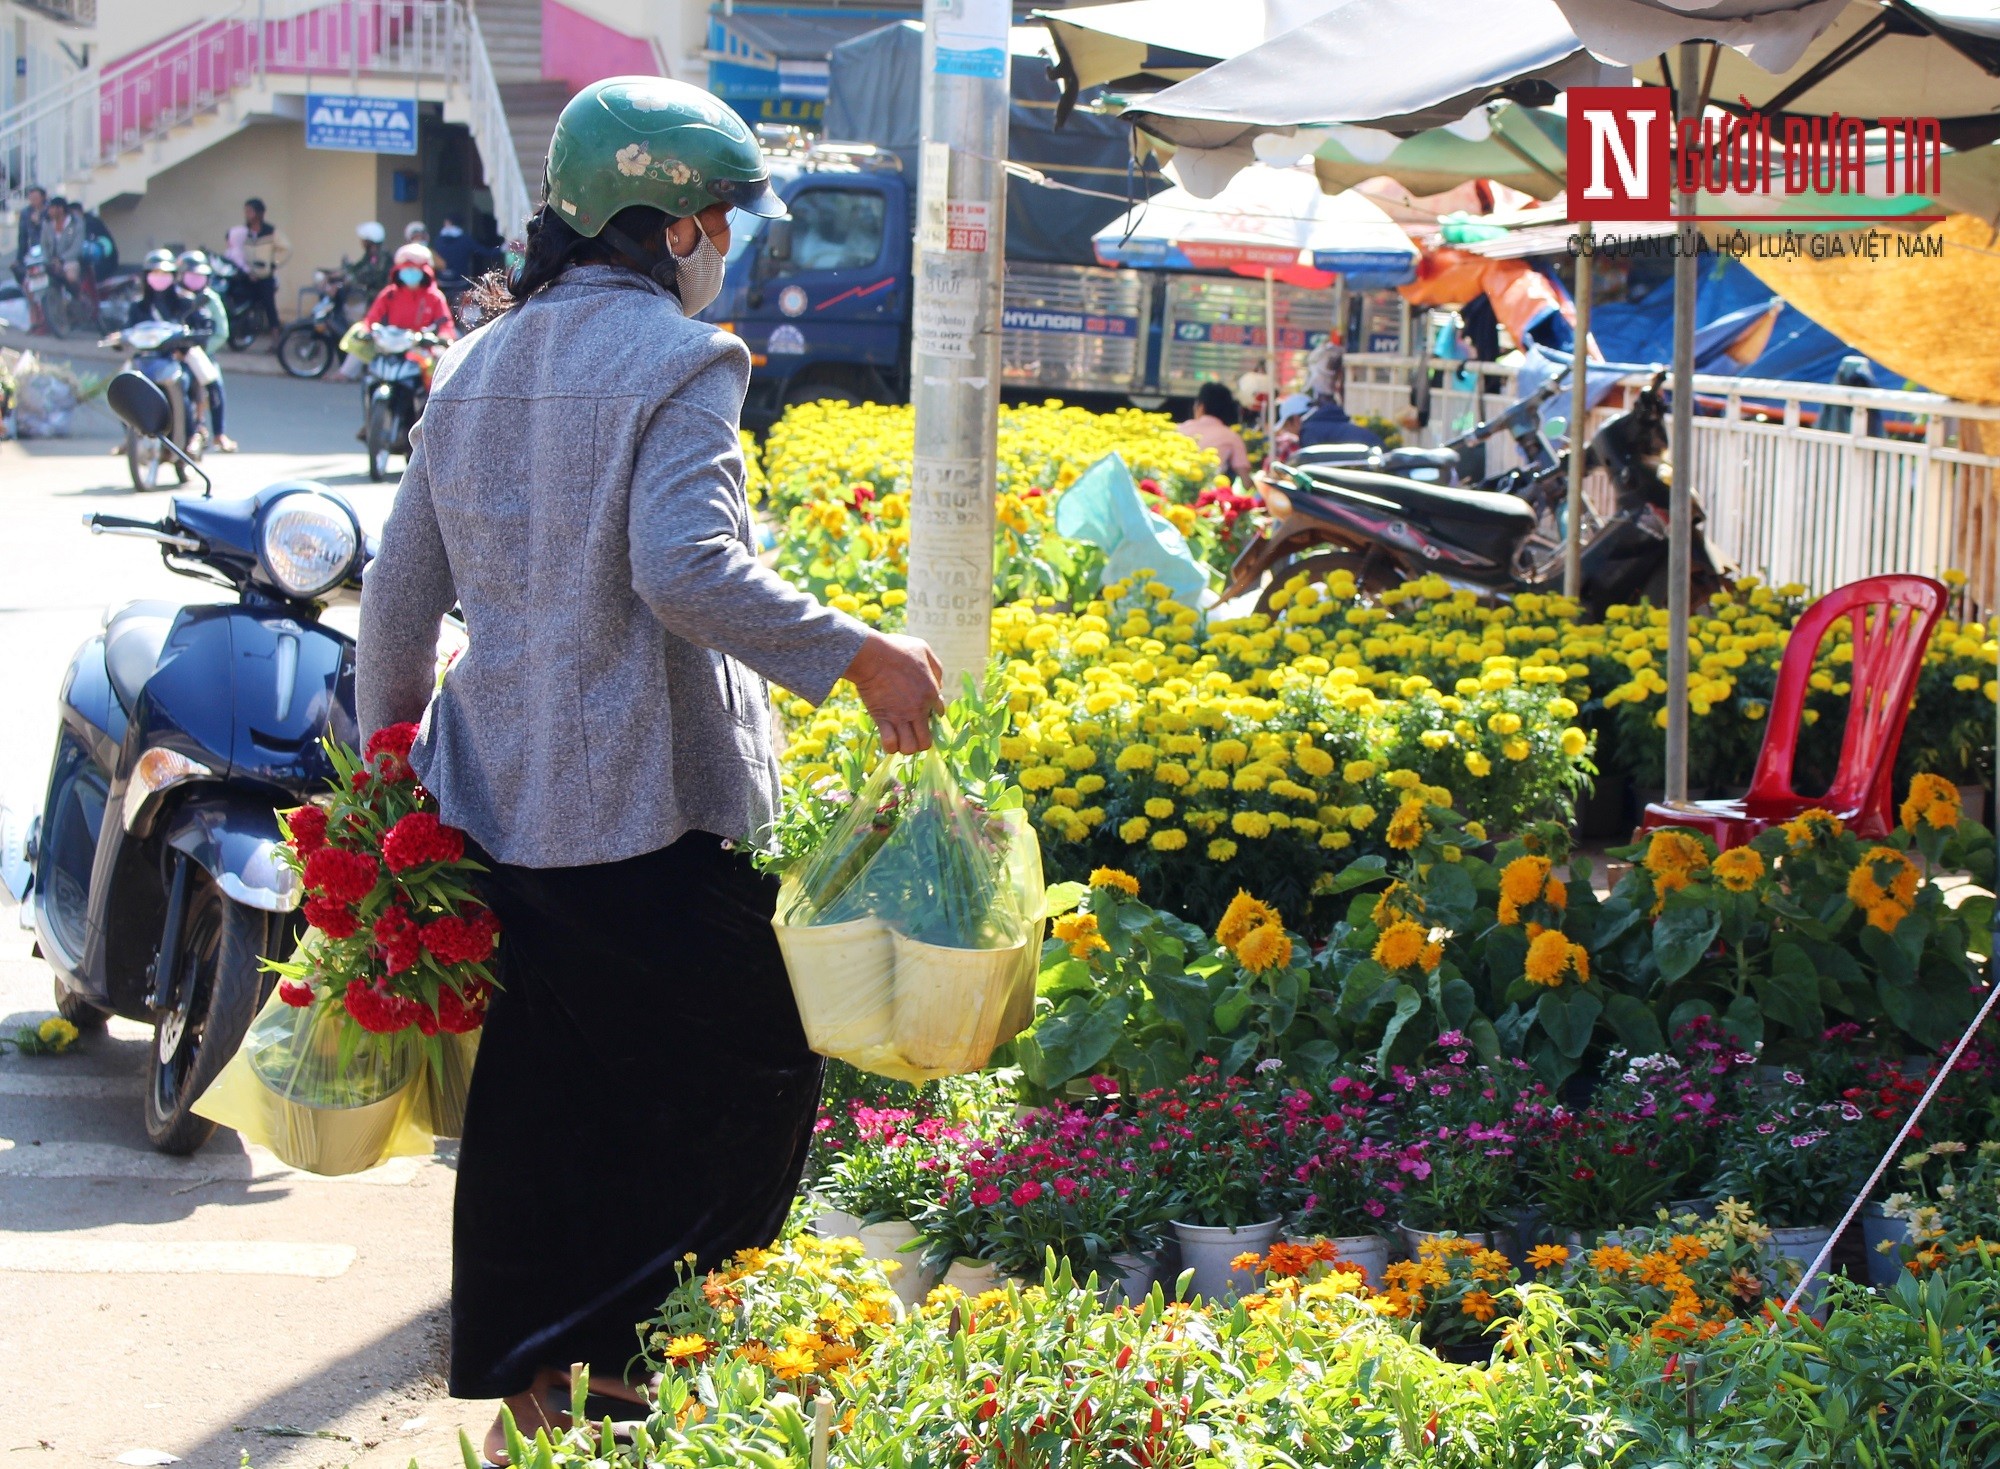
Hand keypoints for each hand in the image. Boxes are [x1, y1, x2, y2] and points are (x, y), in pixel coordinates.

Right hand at [842, 631, 942, 754]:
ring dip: (906, 746)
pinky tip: (888, 738)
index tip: (921, 710)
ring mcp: (900, 717)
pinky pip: (890, 745)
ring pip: (910, 748)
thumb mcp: (923, 649)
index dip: (931, 714)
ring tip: (900, 737)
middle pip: (926, 742)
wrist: (872, 655)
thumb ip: (935, 667)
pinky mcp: (883, 720)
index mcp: (931, 693)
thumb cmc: (896, 649)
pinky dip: (890, 746)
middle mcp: (918, 710)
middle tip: (912, 731)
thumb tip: (939, 683)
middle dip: (921, 741)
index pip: (939, 714)